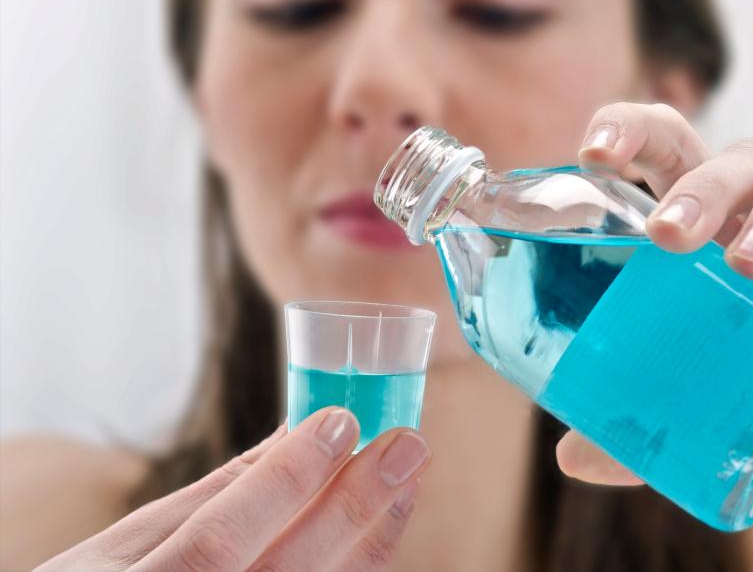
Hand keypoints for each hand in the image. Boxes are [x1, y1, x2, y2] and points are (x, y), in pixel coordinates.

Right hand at [39, 408, 429, 571]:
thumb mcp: (119, 550)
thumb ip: (210, 498)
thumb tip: (293, 432)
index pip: (218, 541)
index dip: (284, 482)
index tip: (339, 421)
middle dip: (351, 507)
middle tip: (406, 445)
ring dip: (368, 540)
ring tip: (406, 481)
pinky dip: (355, 570)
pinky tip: (380, 531)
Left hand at [558, 103, 752, 567]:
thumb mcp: (733, 417)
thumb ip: (660, 424)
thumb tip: (576, 454)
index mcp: (738, 231)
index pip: (683, 153)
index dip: (637, 134)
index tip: (594, 153)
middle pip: (751, 158)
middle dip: (705, 186)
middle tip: (669, 236)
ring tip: (751, 265)